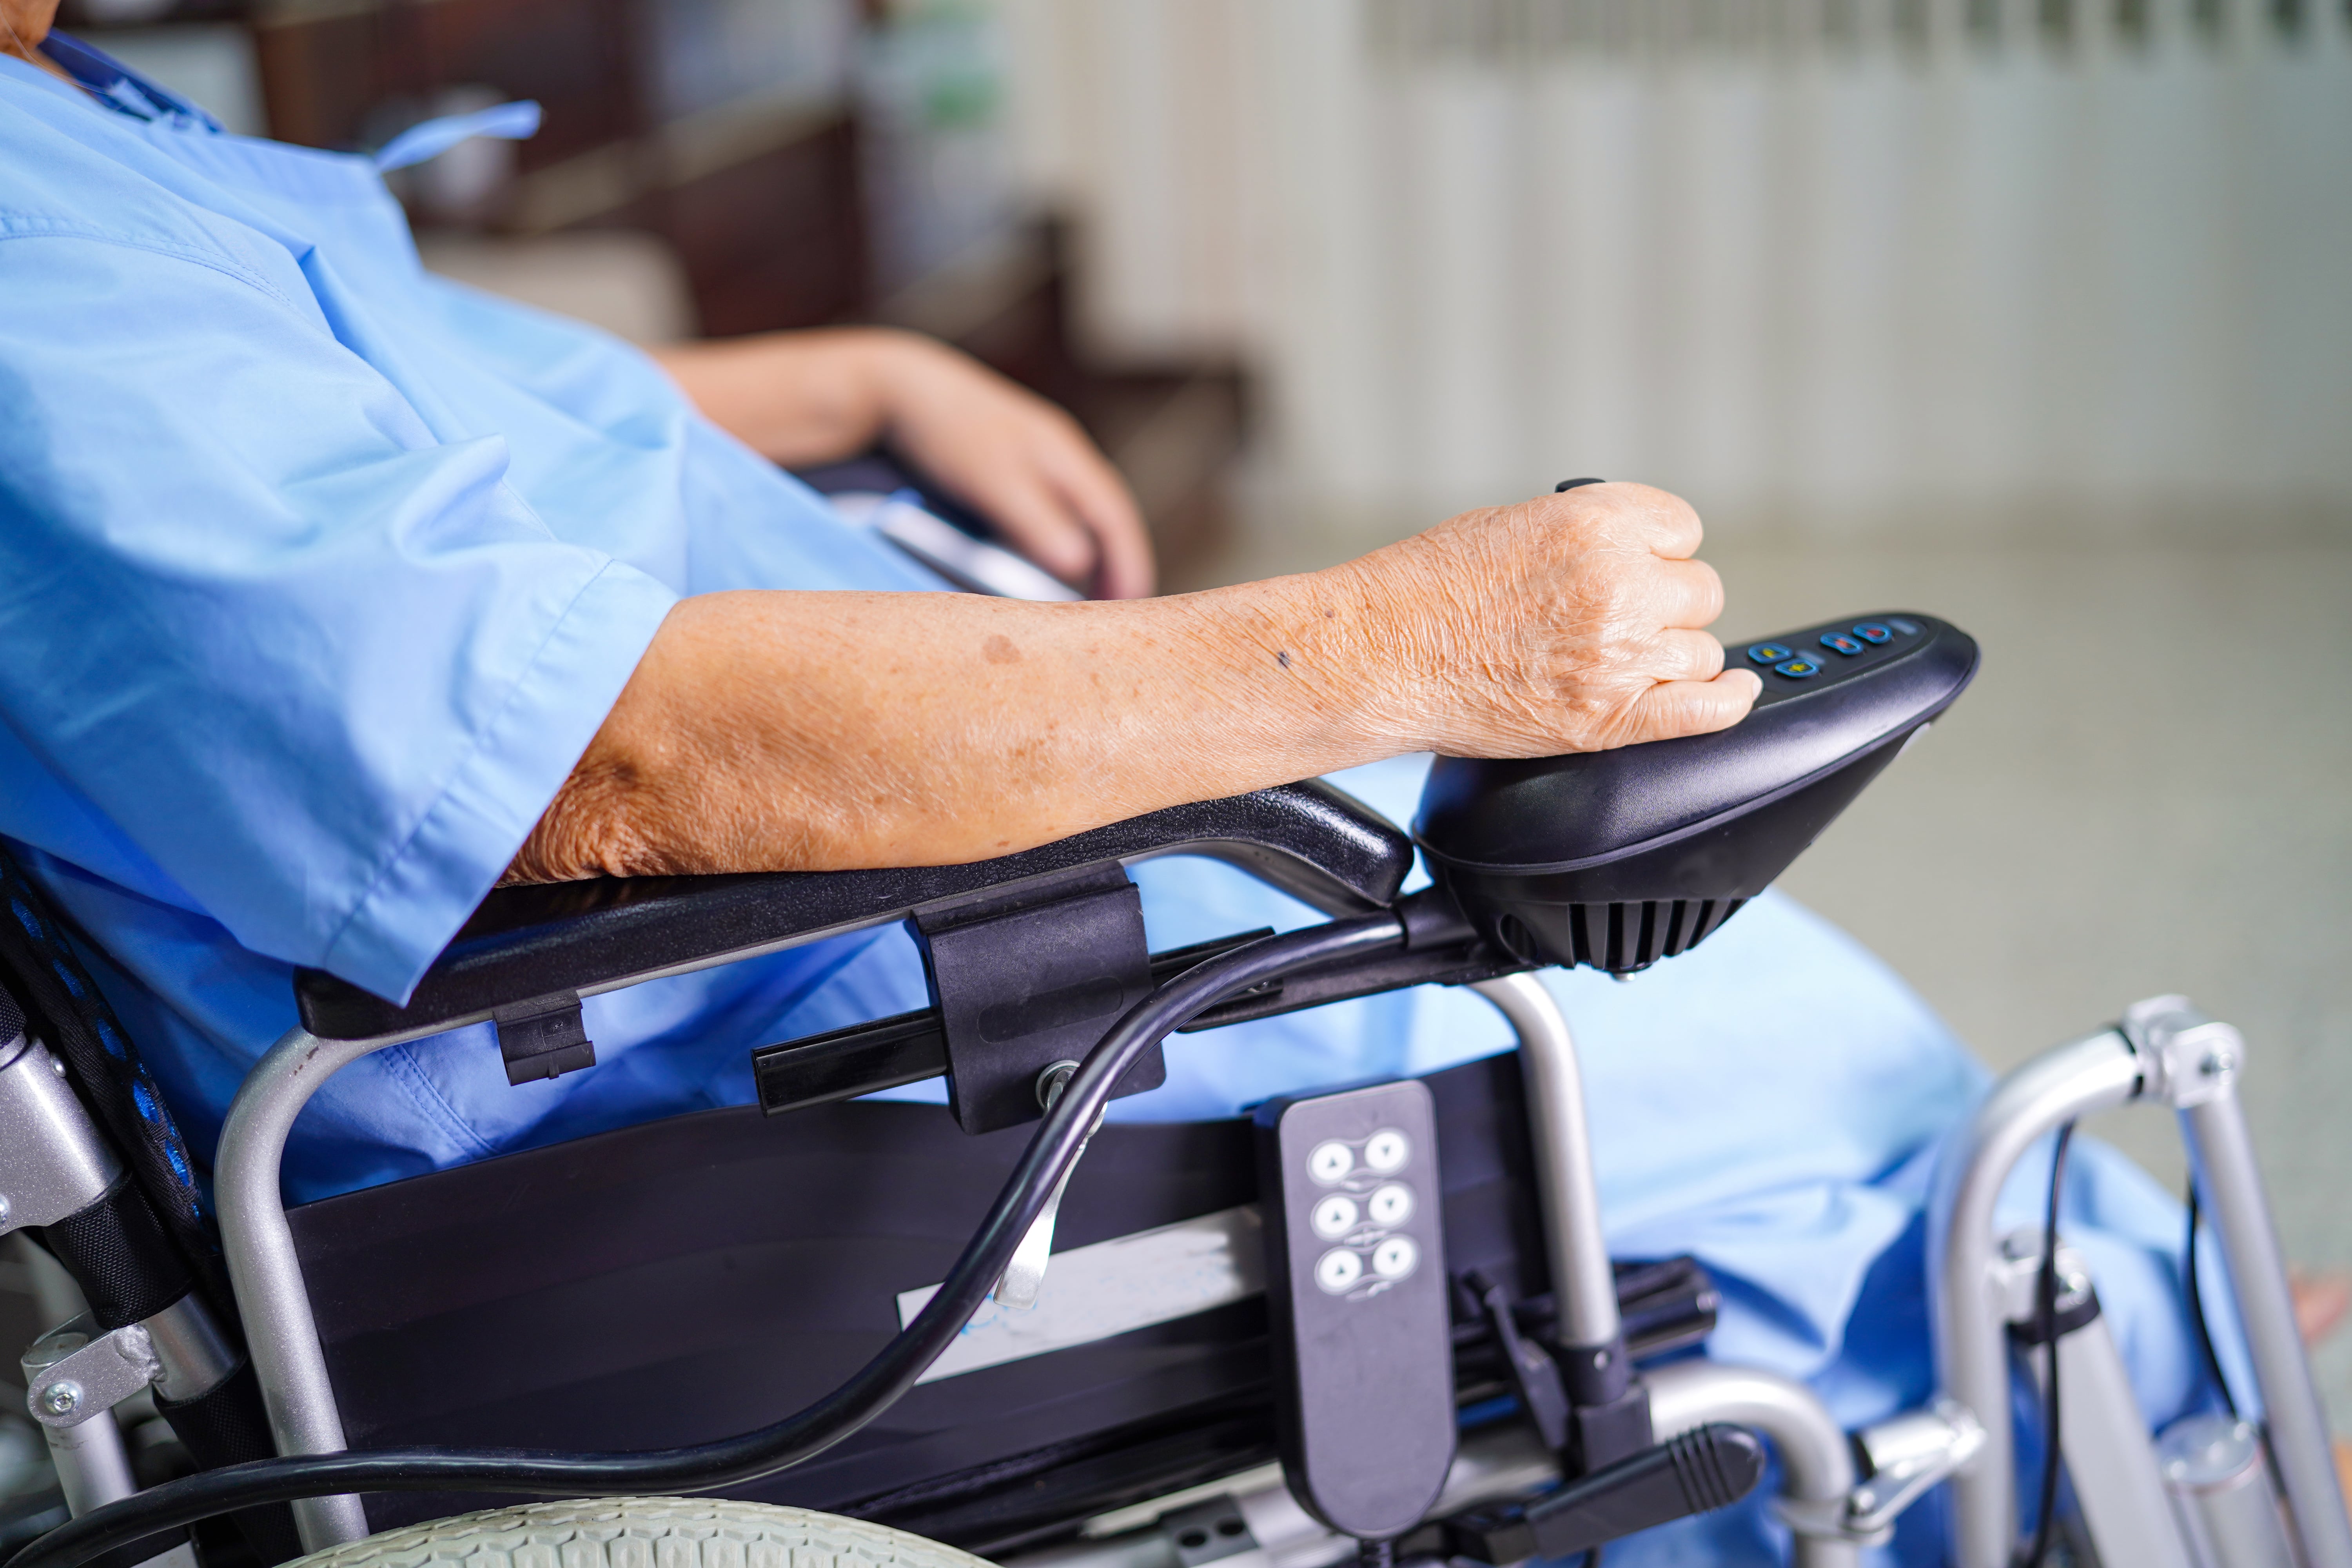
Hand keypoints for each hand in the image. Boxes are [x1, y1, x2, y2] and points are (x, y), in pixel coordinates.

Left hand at [873, 335, 1155, 599]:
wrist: (897, 385)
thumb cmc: (947, 429)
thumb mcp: (994, 480)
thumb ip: (1037, 521)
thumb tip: (1080, 566)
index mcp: (1065, 454)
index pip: (1115, 515)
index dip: (1129, 560)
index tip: (1135, 602)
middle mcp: (1058, 453)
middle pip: (1104, 513)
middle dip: (1118, 559)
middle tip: (1122, 606)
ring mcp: (1033, 456)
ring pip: (1077, 510)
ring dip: (1091, 551)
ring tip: (1092, 592)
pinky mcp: (1007, 464)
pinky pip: (1049, 507)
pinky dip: (1059, 538)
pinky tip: (1047, 558)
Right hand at [1328, 481, 1757, 755]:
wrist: (1378, 654)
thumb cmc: (1424, 588)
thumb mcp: (1513, 523)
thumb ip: (1585, 535)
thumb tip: (1631, 553)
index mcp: (1596, 523)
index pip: (1682, 530)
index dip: (1658, 552)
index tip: (1640, 566)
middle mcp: (1617, 585)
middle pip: (1699, 592)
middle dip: (1665, 604)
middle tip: (1618, 618)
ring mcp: (1617, 656)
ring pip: (1701, 651)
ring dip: (1670, 654)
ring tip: (1618, 659)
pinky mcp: (1606, 718)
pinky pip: (1706, 710)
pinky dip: (1726, 702)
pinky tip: (1733, 693)